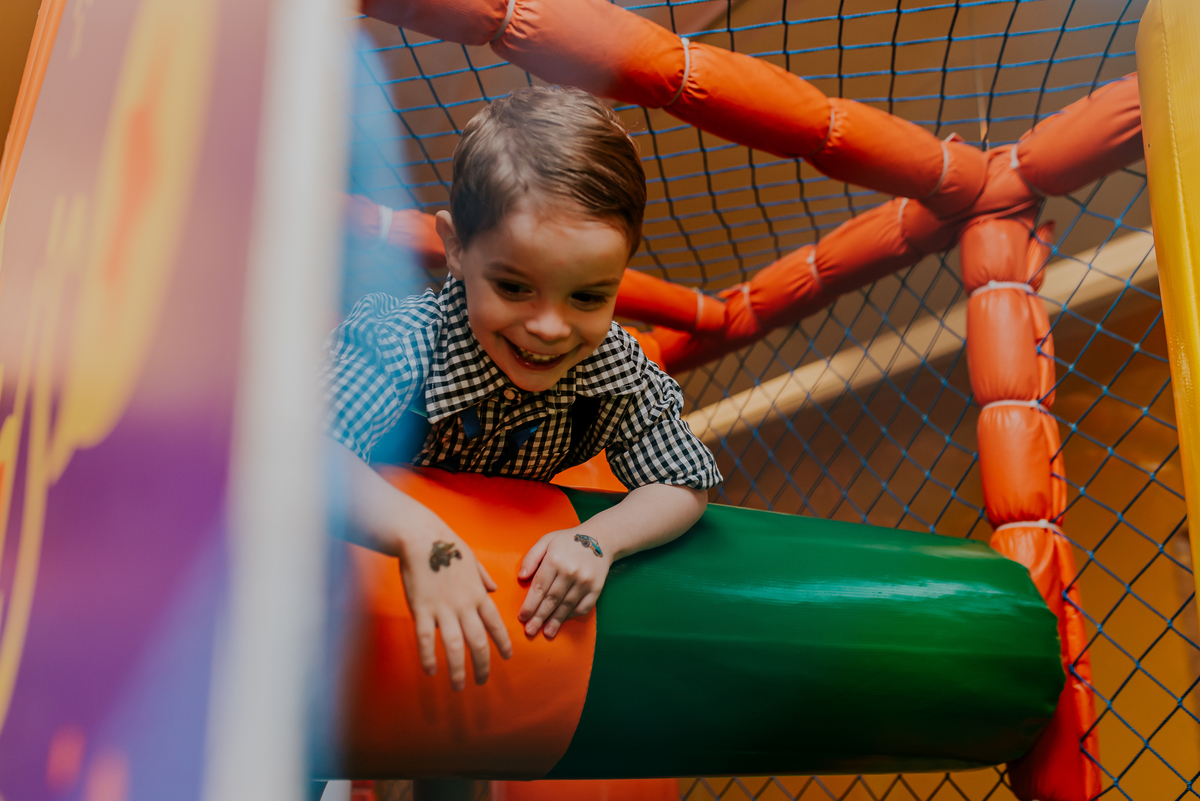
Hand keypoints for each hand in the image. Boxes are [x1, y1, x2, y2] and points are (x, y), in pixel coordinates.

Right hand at [396, 523, 513, 690]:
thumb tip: (493, 588)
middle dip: (483, 665)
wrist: (422, 537)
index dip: (503, 643)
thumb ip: (483, 577)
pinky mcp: (422, 609)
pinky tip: (430, 672)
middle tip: (483, 681)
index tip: (507, 657)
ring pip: (455, 647)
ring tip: (458, 686)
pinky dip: (429, 658)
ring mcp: (443, 609)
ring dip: (458, 670)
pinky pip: (427, 639)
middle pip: (479, 642)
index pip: (495, 624)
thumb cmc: (447, 545)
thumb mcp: (472, 560)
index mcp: (478, 594)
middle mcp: (465, 605)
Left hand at [517, 525, 612, 638]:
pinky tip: (563, 621)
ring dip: (555, 621)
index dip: (529, 605)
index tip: (522, 617)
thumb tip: (521, 577)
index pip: (539, 588)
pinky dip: (572, 615)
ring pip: (566, 606)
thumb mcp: (546, 541)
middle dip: (539, 617)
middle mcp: (570, 572)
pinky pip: (583, 607)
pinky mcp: (596, 588)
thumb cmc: (568, 541)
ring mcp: (585, 581)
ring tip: (546, 633)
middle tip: (530, 631)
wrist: (600, 538)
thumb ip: (531, 558)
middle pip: (551, 600)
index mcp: (554, 560)